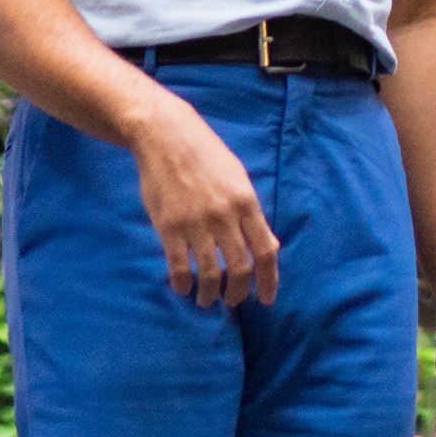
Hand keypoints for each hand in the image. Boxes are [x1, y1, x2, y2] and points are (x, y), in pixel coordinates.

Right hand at [130, 97, 277, 306]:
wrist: (166, 136)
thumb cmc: (206, 155)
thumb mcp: (238, 178)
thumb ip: (252, 213)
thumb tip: (269, 246)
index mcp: (246, 202)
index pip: (265, 251)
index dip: (269, 280)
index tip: (267, 298)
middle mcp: (224, 216)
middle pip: (240, 267)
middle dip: (239, 292)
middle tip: (234, 300)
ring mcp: (196, 223)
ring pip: (210, 273)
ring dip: (211, 294)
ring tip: (208, 300)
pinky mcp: (169, 227)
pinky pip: (180, 267)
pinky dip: (184, 284)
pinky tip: (184, 288)